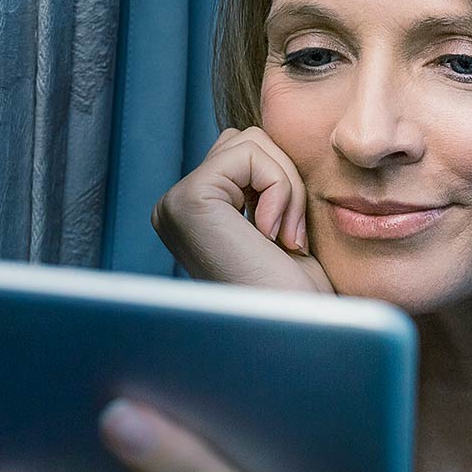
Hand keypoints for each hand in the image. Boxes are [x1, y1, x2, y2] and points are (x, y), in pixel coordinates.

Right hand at [152, 127, 332, 293]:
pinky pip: (250, 154)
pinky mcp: (188, 201)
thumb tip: (274, 132)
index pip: (245, 152)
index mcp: (190, 214)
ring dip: (287, 187)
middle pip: (246, 139)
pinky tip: (272, 237)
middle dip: (285, 180)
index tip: (289, 241)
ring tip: (284, 240)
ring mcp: (174, 205)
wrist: (299, 339)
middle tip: (290, 240)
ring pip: (250, 140)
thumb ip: (264, 183)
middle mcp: (172, 208)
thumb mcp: (280, 225)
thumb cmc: (299, 296)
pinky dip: (280, 190)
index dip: (283, 184)